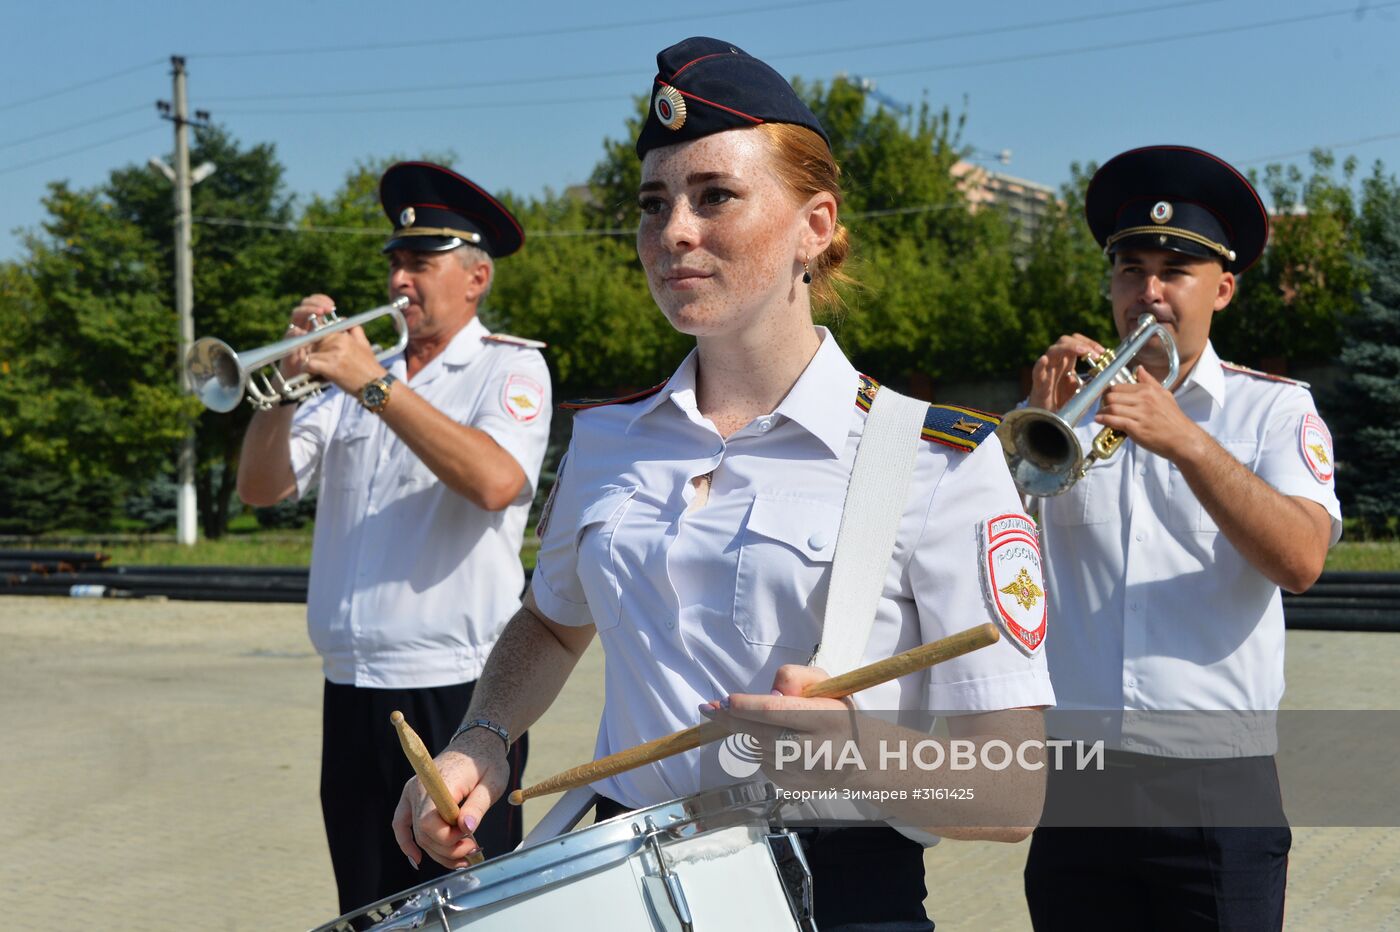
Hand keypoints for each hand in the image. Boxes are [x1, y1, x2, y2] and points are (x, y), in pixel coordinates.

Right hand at [278, 294, 335, 379]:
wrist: (306, 383)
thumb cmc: (324, 367)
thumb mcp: (337, 351)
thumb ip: (342, 337)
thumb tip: (349, 323)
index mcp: (315, 325)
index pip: (316, 305)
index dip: (322, 301)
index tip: (332, 305)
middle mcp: (304, 326)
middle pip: (306, 305)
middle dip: (315, 303)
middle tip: (327, 308)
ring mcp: (295, 334)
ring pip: (296, 315)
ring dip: (307, 311)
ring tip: (319, 312)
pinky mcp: (288, 344)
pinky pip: (290, 333)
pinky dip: (296, 330)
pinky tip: (304, 330)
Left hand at [303, 322, 385, 394]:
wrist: (375, 384)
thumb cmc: (369, 366)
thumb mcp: (364, 343)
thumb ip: (353, 329)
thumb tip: (343, 318)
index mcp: (343, 336)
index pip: (321, 333)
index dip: (318, 343)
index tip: (320, 351)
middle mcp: (338, 342)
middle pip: (313, 343)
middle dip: (313, 352)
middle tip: (319, 362)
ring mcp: (333, 355)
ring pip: (310, 353)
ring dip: (311, 362)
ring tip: (317, 369)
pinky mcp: (329, 367)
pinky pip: (309, 364)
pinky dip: (307, 369)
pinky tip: (313, 373)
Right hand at [391, 734, 508, 869]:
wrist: (476, 742)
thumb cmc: (486, 761)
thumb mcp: (492, 783)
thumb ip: (477, 806)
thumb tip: (466, 828)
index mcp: (440, 782)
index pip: (429, 822)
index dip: (447, 838)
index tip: (470, 838)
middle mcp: (420, 787)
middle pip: (423, 832)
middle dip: (448, 849)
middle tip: (473, 849)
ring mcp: (413, 792)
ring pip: (417, 834)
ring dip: (438, 852)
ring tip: (463, 857)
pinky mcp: (412, 796)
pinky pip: (401, 823)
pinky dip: (406, 842)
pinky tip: (417, 859)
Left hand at [703, 666, 857, 790]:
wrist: (861, 760)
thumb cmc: (838, 715)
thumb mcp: (825, 685)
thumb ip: (795, 680)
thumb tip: (766, 697)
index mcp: (823, 719)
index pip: (775, 712)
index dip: (744, 706)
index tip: (724, 701)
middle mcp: (811, 749)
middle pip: (757, 733)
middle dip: (729, 719)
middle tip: (708, 708)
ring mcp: (799, 772)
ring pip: (757, 746)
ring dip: (752, 733)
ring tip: (775, 725)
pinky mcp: (789, 784)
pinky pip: (762, 761)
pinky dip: (763, 748)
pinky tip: (782, 744)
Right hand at [1028, 333, 1105, 410]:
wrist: (1049, 419)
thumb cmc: (1063, 403)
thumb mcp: (1082, 390)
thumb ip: (1092, 382)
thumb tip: (1107, 375)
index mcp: (1066, 362)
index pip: (1077, 342)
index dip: (1090, 343)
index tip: (1102, 352)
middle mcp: (1056, 362)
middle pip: (1065, 340)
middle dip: (1083, 343)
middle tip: (1097, 355)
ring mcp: (1047, 371)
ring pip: (1053, 350)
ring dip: (1069, 348)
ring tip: (1083, 351)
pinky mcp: (1038, 383)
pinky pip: (1037, 370)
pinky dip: (1040, 364)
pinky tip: (1045, 360)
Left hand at [1095, 367, 1207, 461]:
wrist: (1183, 439)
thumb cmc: (1174, 419)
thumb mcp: (1165, 395)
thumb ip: (1149, 381)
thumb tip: (1139, 369)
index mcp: (1148, 390)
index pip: (1119, 386)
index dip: (1108, 392)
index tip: (1105, 397)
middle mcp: (1144, 399)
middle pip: (1112, 395)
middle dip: (1103, 401)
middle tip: (1102, 406)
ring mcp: (1140, 414)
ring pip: (1112, 407)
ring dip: (1102, 411)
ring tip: (1100, 414)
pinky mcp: (1136, 428)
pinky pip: (1114, 421)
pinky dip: (1104, 420)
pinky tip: (1100, 420)